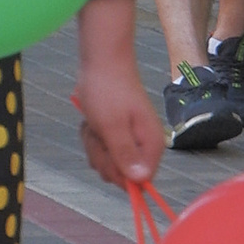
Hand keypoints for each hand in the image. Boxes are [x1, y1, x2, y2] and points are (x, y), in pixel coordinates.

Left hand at [72, 54, 165, 196]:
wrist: (101, 61)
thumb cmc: (107, 90)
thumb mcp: (112, 126)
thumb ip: (126, 155)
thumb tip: (141, 182)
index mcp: (151, 145)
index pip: (142, 181)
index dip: (120, 175)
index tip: (108, 153)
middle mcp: (144, 145)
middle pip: (121, 175)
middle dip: (103, 156)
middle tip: (99, 132)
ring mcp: (130, 140)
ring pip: (108, 162)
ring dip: (95, 145)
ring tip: (95, 124)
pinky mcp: (117, 135)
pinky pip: (101, 150)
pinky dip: (92, 137)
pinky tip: (92, 121)